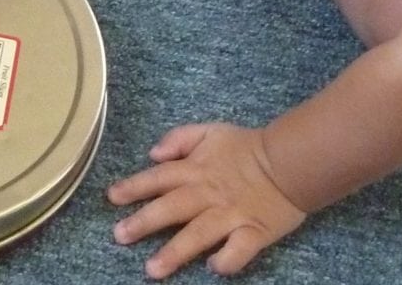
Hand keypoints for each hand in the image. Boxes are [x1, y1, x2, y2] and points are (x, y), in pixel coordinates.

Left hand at [106, 122, 306, 279]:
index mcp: (196, 169)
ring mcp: (231, 215)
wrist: (289, 161)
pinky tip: (213, 268)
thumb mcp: (210, 132)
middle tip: (120, 236)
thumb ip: (179, 139)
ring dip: (174, 252)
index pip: (159, 177)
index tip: (112, 198)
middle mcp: (208, 193)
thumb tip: (153, 154)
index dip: (134, 186)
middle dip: (144, 222)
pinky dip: (226, 260)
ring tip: (152, 269)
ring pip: (198, 234)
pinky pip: (238, 250)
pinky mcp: (254, 232)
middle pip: (172, 208)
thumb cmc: (246, 148)